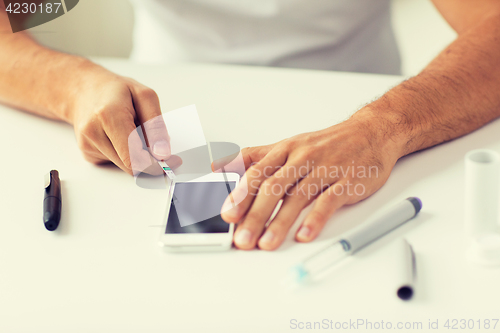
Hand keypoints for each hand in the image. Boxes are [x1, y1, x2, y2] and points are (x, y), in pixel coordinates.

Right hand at [69, 64, 172, 174]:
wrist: (84, 89)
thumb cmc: (116, 91)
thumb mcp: (145, 96)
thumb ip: (155, 125)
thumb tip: (162, 152)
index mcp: (109, 115)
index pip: (134, 157)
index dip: (155, 165)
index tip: (172, 161)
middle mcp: (94, 132)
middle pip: (131, 165)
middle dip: (150, 160)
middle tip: (160, 147)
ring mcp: (88, 145)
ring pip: (125, 166)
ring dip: (137, 155)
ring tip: (134, 131)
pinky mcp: (88, 153)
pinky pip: (116, 162)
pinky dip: (125, 154)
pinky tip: (120, 136)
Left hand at [220, 113, 401, 249]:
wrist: (370, 132)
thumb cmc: (325, 144)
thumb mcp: (286, 145)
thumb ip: (253, 158)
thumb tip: (219, 166)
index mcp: (285, 150)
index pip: (257, 172)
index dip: (240, 193)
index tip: (227, 214)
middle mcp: (302, 158)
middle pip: (273, 187)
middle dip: (255, 214)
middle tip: (242, 238)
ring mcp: (325, 169)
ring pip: (298, 196)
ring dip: (280, 222)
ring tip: (266, 242)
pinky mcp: (347, 181)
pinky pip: (329, 201)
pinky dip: (315, 218)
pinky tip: (304, 234)